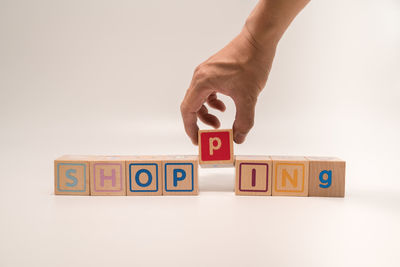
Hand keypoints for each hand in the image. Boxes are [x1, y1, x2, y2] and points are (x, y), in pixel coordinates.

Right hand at [180, 27, 275, 144]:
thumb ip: (244, 121)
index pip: (188, 110)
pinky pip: (207, 91)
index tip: (197, 140)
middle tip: (209, 135)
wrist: (258, 39)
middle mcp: (200, 76)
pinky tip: (224, 106)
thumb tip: (238, 138)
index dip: (190, 128)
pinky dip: (212, 102)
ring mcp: (206, 73)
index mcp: (202, 82)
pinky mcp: (214, 71)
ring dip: (207, 113)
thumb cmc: (251, 62)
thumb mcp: (248, 97)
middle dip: (200, 123)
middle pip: (191, 105)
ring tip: (219, 122)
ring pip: (199, 99)